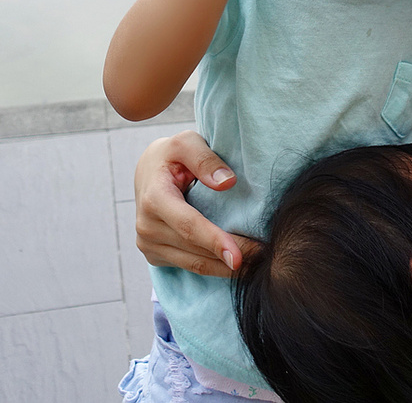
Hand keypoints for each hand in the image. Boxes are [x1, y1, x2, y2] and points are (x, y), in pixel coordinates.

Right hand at [133, 130, 256, 276]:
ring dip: (225, 268)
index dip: (215, 241)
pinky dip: (214, 268)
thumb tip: (228, 182)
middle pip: (195, 249)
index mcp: (154, 198)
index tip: (240, 256)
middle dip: (230, 257)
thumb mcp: (187, 143)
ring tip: (255, 265)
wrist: (147, 172)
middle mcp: (146, 226)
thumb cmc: (171, 155)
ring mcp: (148, 244)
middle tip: (264, 257)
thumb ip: (205, 160)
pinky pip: (188, 266)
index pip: (188, 225)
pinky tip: (235, 264)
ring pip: (193, 264)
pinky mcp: (154, 255)